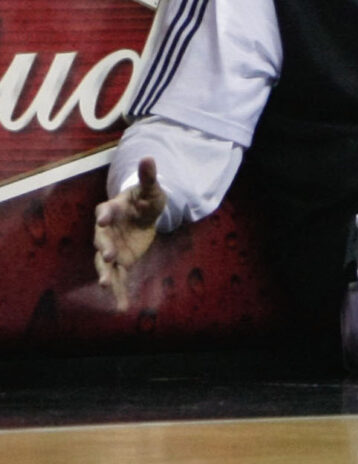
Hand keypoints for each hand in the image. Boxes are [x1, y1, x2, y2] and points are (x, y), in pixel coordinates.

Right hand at [93, 158, 164, 309]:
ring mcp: (110, 247)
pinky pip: (117, 277)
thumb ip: (149, 176)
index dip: (105, 214)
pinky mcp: (119, 261)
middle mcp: (105, 231)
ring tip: (105, 285)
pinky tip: (121, 306)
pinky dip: (118, 291)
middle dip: (103, 247)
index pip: (105, 211)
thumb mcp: (152, 189)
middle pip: (100, 240)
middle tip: (106, 255)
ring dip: (105, 273)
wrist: (143, 214)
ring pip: (104, 263)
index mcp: (112, 210)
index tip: (104, 217)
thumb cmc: (145, 199)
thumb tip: (149, 157)